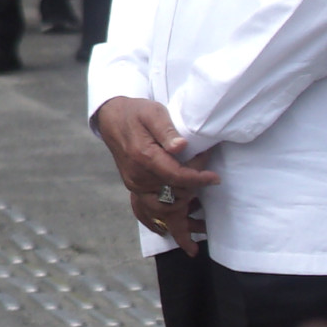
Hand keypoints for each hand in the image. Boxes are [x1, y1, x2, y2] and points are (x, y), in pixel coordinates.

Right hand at [91, 96, 219, 238]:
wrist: (112, 119)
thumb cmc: (136, 113)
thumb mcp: (153, 113)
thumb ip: (167, 130)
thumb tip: (181, 146)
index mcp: (144, 157)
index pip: (176, 176)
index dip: (198, 179)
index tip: (214, 178)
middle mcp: (137, 176)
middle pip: (172, 194)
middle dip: (194, 189)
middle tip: (208, 177)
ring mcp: (134, 185)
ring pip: (162, 207)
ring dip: (182, 207)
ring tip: (198, 198)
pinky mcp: (134, 188)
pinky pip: (152, 208)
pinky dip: (167, 213)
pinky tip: (180, 213)